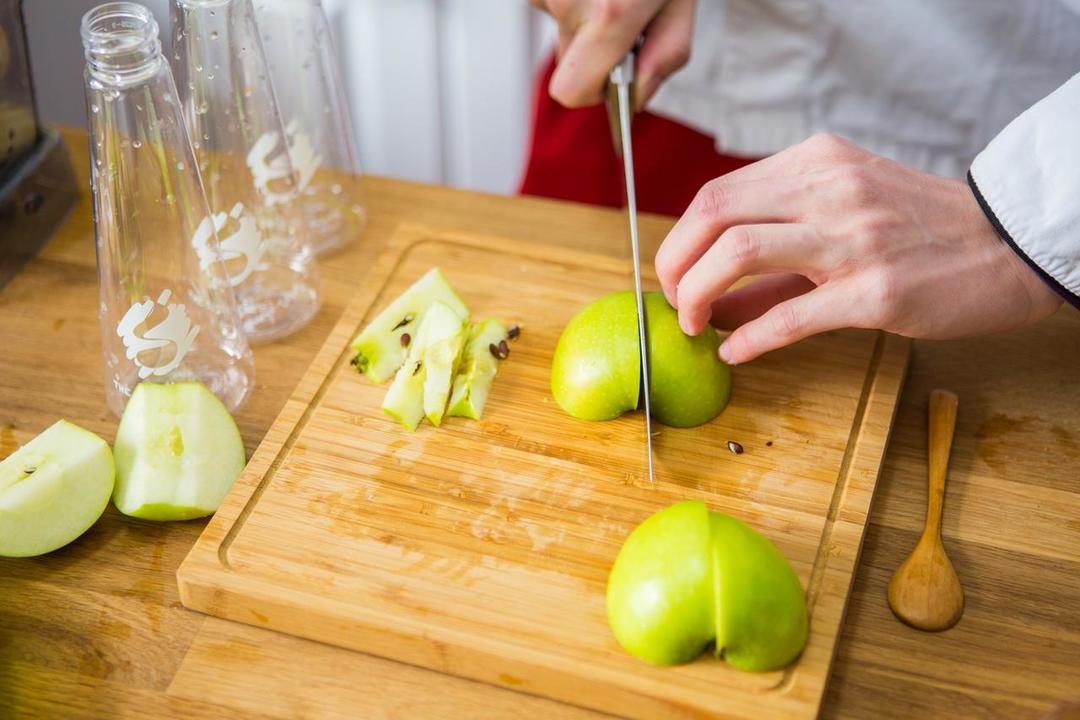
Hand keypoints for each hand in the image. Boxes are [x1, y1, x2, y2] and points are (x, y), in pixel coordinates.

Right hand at [529, 0, 695, 107]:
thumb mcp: (681, 2)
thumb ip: (665, 56)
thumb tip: (637, 97)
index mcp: (611, 13)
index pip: (573, 91)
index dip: (592, 92)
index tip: (610, 79)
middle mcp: (569, 1)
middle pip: (567, 65)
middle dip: (593, 53)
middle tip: (622, 19)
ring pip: (562, 33)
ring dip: (585, 22)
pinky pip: (554, 8)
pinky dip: (574, 1)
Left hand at [655, 133, 1062, 364]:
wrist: (1007, 243)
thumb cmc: (918, 228)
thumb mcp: (843, 210)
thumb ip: (774, 247)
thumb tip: (707, 298)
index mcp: (815, 163)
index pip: (716, 194)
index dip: (680, 240)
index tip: (675, 275)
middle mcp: (829, 190)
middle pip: (712, 215)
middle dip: (674, 264)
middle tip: (675, 303)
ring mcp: (852, 239)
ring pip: (738, 253)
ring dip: (697, 295)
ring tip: (695, 326)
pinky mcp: (875, 291)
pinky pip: (789, 316)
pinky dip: (749, 339)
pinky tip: (735, 353)